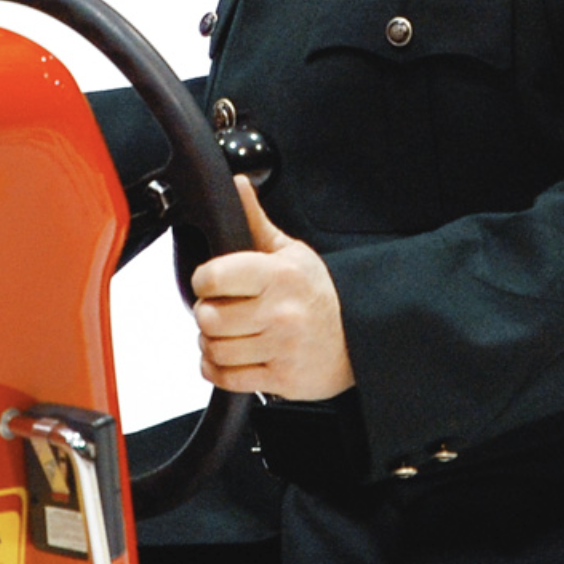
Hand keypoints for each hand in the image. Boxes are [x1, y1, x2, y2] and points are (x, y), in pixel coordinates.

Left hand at [190, 174, 354, 400]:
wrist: (359, 337)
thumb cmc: (318, 293)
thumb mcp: (291, 252)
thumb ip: (256, 221)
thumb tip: (237, 185)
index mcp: (279, 275)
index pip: (214, 277)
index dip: (204, 280)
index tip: (210, 282)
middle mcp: (281, 312)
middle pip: (208, 318)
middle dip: (206, 314)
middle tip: (220, 310)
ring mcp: (281, 348)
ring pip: (214, 350)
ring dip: (211, 344)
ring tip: (226, 334)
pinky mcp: (281, 379)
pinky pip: (227, 378)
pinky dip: (217, 369)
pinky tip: (230, 356)